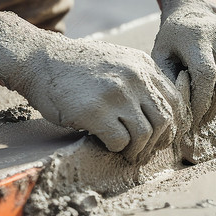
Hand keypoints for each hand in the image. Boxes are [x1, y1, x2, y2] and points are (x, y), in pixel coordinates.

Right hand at [7, 32, 185, 163]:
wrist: (40, 61)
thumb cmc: (78, 69)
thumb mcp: (117, 62)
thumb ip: (140, 81)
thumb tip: (164, 118)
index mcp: (143, 65)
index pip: (175, 101)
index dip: (173, 125)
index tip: (162, 137)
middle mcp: (134, 76)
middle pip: (164, 120)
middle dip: (157, 143)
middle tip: (145, 152)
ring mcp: (116, 93)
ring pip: (145, 134)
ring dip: (137, 150)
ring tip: (127, 154)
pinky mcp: (95, 111)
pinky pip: (120, 141)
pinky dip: (116, 149)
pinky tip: (106, 144)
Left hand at [151, 0, 215, 129]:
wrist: (195, 15)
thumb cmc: (174, 41)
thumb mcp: (161, 55)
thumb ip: (168, 79)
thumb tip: (181, 108)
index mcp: (198, 35)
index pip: (206, 75)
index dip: (201, 101)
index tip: (192, 118)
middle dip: (214, 107)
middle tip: (202, 121)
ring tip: (210, 112)